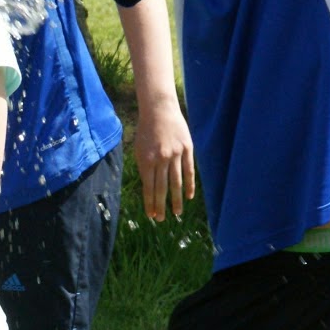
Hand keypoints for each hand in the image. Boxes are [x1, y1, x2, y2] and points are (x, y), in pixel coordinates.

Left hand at [135, 99, 195, 221]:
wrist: (159, 109)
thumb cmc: (146, 130)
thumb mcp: (139, 149)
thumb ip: (144, 168)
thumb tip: (149, 188)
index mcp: (146, 160)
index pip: (148, 187)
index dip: (150, 203)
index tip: (151, 215)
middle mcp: (160, 159)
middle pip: (161, 188)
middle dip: (161, 206)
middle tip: (161, 219)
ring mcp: (175, 154)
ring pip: (176, 182)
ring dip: (176, 199)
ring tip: (177, 213)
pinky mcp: (187, 149)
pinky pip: (189, 171)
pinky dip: (190, 185)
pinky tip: (189, 196)